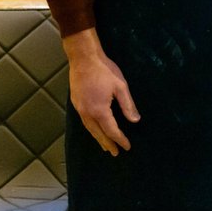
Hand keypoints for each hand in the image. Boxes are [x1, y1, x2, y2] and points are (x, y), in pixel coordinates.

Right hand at [62, 28, 139, 155]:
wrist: (83, 57)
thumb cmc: (104, 70)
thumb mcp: (120, 86)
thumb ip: (128, 105)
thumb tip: (135, 121)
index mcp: (99, 110)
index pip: (111, 130)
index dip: (120, 139)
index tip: (127, 147)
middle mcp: (87, 113)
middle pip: (98, 133)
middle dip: (108, 143)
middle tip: (115, 153)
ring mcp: (79, 108)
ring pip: (89, 129)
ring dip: (98, 138)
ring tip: (105, 145)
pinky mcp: (75, 102)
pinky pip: (84, 121)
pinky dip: (91, 129)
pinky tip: (94, 129)